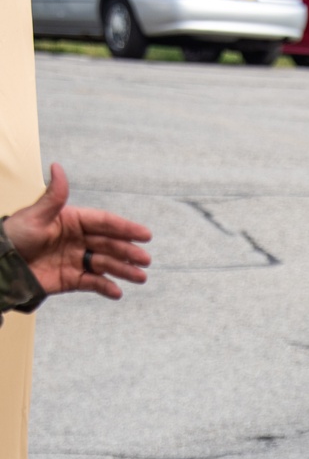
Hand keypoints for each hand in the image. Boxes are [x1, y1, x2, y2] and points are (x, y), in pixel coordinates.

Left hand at [4, 163, 150, 299]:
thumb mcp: (36, 215)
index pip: (104, 223)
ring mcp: (75, 260)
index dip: (125, 228)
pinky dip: (105, 288)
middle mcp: (78, 240)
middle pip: (109, 245)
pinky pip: (92, 283)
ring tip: (140, 277)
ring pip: (105, 264)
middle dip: (128, 252)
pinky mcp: (71, 279)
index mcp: (72, 221)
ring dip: (123, 270)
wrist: (2, 265)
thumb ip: (54, 195)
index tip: (145, 234)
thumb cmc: (15, 236)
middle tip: (145, 259)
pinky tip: (117, 292)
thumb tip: (57, 166)